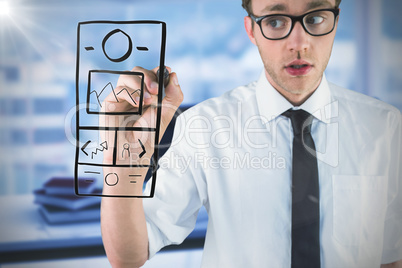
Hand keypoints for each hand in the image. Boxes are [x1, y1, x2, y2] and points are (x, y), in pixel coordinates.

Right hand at [99, 66, 182, 194]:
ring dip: (140, 84)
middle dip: (149, 76)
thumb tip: (173, 74)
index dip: (158, 71)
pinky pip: (118, 89)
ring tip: (148, 101)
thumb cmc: (147, 137)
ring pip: (127, 76)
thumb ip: (173, 95)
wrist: (133, 153)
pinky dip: (131, 93)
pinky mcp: (109, 103)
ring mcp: (120, 98)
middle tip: (157, 90)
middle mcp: (133, 94)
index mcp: (147, 95)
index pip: (151, 75)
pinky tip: (138, 104)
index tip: (167, 72)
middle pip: (138, 71)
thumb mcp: (165, 114)